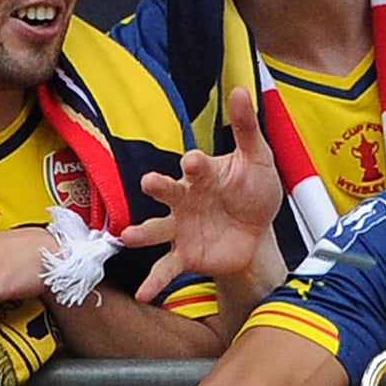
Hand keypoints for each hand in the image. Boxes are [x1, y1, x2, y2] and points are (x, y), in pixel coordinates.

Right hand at [122, 86, 283, 300]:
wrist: (258, 232)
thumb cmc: (253, 191)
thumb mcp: (257, 159)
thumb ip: (246, 128)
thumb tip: (241, 90)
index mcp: (203, 176)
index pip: (198, 167)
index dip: (196, 164)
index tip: (194, 161)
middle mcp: (186, 200)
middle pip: (170, 191)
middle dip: (160, 186)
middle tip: (150, 183)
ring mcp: (182, 228)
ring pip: (157, 228)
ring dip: (143, 232)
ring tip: (128, 236)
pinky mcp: (185, 254)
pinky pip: (167, 268)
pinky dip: (154, 281)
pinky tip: (144, 295)